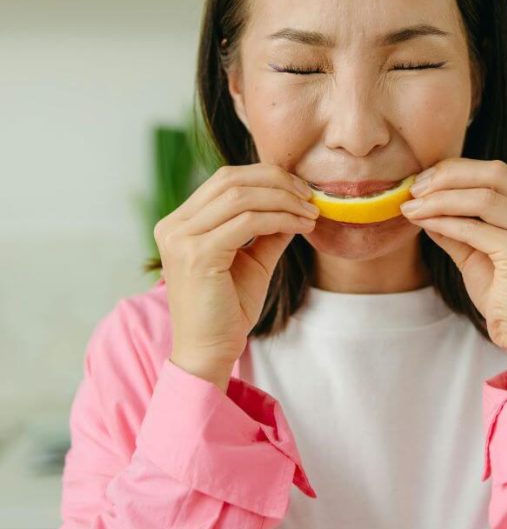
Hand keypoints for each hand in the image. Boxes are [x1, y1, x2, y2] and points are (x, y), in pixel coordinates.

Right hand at [154, 164, 318, 390]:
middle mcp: (173, 226)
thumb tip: (297, 203)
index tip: (300, 189)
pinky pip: (248, 222)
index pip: (224, 179)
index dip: (266, 177)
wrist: (209, 352)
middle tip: (310, 195)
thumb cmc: (227, 310)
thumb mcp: (252, 260)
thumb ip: (268, 230)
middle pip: (230, 179)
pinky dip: (280, 218)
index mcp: (180, 223)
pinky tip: (301, 226)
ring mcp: (181, 239)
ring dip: (283, 200)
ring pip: (241, 196)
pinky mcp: (197, 255)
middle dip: (277, 181)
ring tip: (310, 212)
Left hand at [400, 158, 506, 386]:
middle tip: (415, 187)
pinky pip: (474, 228)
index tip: (425, 179)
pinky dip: (444, 222)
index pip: (499, 174)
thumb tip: (424, 204)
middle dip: (448, 176)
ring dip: (440, 199)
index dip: (458, 170)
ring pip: (482, 197)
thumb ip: (458, 228)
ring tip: (412, 206)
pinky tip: (424, 223)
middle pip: (494, 174)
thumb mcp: (480, 255)